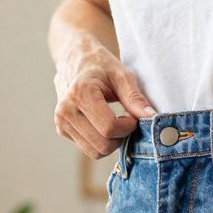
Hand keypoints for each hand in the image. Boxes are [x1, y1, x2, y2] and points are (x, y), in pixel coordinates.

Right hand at [54, 35, 155, 158]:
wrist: (75, 59)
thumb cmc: (100, 65)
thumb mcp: (121, 76)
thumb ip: (135, 98)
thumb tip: (152, 118)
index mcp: (80, 94)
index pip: (109, 128)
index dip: (128, 127)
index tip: (133, 116)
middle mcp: (66, 111)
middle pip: (102, 145)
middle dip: (121, 137)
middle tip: (126, 121)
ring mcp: (61, 122)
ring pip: (95, 152)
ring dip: (111, 142)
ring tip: (115, 122)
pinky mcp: (62, 130)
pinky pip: (88, 149)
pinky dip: (101, 142)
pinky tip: (104, 125)